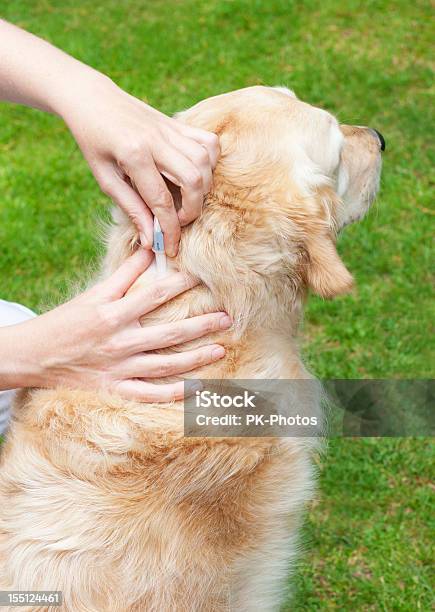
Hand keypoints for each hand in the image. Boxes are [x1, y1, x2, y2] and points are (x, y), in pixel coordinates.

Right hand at [2, 250, 230, 400]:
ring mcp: (119, 370)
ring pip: (166, 366)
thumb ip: (124, 274)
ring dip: (196, 359)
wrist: (35, 356)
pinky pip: (149, 395)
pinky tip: (196, 389)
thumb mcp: (93, 293)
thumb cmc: (66, 321)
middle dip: (202, 325)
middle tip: (228, 318)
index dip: (184, 283)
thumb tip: (150, 250)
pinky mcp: (115, 390)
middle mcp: (120, 343)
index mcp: (114, 314)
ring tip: (221, 350)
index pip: (157, 294)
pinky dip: (173, 394)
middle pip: (170, 333)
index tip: (206, 276)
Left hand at [60, 76, 218, 255]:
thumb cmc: (94, 142)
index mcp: (133, 155)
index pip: (161, 200)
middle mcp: (156, 140)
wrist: (93, 99)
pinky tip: (195, 174)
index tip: (169, 248)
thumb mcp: (105, 178)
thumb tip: (149, 239)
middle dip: (193, 209)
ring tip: (187, 198)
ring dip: (203, 187)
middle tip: (178, 219)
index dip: (169, 229)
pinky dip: (210, 163)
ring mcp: (170, 129)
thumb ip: (130, 207)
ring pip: (205, 161)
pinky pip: (209, 142)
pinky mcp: (178, 123)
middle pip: (193, 180)